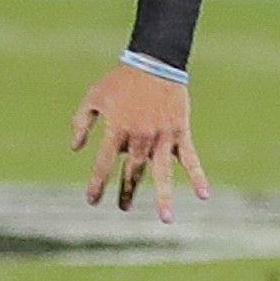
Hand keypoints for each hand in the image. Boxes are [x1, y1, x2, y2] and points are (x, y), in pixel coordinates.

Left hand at [71, 62, 210, 222]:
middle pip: (132, 173)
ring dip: (163, 197)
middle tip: (123, 207)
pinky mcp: (180, 133)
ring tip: (165, 219)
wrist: (154, 61)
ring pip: (162, 173)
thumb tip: (75, 149)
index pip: (104, 164)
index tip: (92, 200)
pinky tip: (204, 195)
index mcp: (116, 129)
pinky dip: (198, 176)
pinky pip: (190, 158)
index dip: (97, 184)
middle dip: (126, 192)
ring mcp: (161, 137)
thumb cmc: (120, 80)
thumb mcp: (94, 97)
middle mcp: (139, 137)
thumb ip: (81, 122)